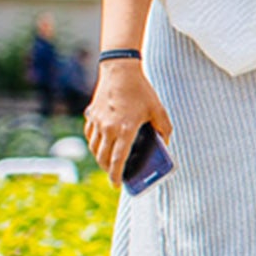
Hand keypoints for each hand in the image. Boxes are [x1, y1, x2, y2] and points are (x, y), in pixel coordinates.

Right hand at [84, 59, 171, 186]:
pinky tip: (103, 144)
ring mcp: (96, 122)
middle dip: (108, 169)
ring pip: (95, 148)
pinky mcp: (90, 115)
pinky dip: (95, 144)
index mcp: (125, 129)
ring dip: (100, 158)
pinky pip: (90, 136)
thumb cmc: (141, 91)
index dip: (116, 175)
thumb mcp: (158, 110)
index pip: (118, 160)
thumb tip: (164, 143)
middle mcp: (107, 128)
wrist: (120, 71)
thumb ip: (163, 128)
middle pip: (103, 158)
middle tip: (115, 174)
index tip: (117, 185)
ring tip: (109, 162)